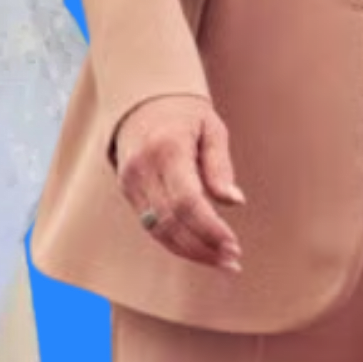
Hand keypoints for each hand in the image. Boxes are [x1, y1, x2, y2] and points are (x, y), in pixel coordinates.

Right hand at [114, 94, 243, 271]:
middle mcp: (143, 168)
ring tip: (221, 261)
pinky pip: (151, 225)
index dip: (210, 229)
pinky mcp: (127, 190)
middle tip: (233, 261)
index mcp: (167, 148)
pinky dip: (176, 242)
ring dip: (191, 252)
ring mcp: (130, 181)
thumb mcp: (212, 129)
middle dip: (203, 247)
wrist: (142, 101)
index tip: (233, 245)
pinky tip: (200, 249)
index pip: (186, 201)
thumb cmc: (185, 114)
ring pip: (158, 231)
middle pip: (171, 221)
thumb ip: (220, 166)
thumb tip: (235, 202)